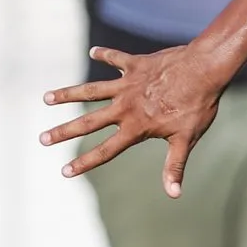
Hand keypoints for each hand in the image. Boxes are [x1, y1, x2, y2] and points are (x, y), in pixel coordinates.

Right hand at [41, 43, 229, 196]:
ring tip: (46, 98)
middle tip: (42, 139)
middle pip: (88, 122)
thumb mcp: (186, 138)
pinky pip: (116, 59)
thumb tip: (174, 194)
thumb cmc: (198, 106)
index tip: (64, 171)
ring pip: (90, 90)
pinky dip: (105, 55)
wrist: (205, 69)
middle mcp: (125, 106)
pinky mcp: (135, 65)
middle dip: (64, 131)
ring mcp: (127, 84)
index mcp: (136, 127)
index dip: (85, 162)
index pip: (106, 150)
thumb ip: (175, 166)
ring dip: (68, 94)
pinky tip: (93, 52)